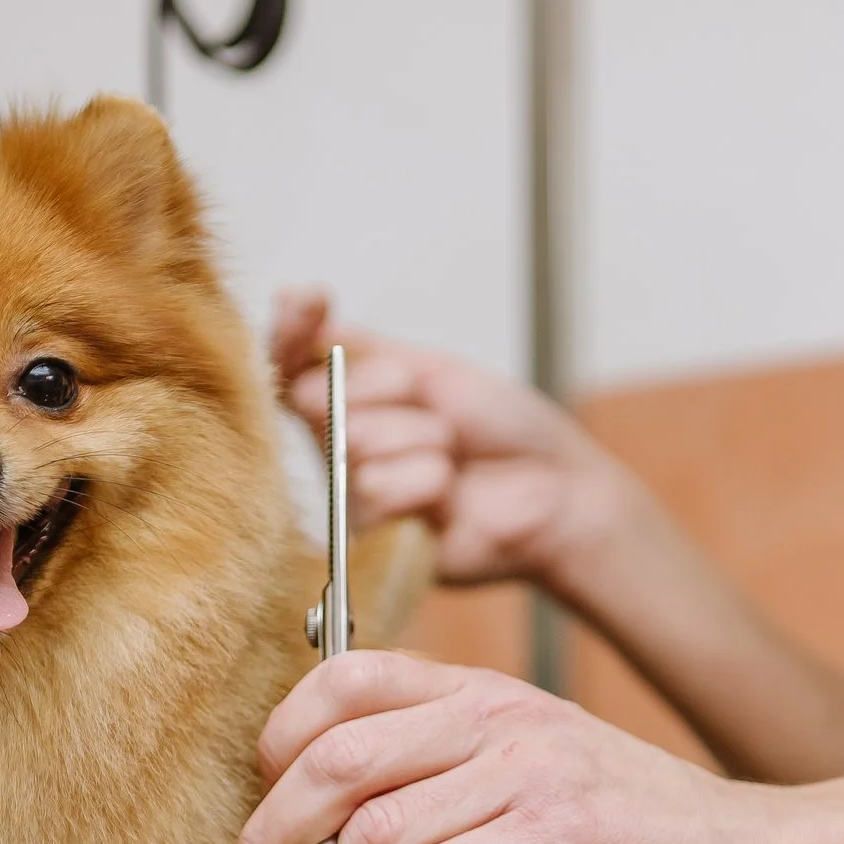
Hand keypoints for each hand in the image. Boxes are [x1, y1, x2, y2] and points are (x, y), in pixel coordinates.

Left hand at [229, 650, 781, 843]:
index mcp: (478, 691)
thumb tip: (320, 840)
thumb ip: (432, 781)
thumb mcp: (519, 777)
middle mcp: (496, 717)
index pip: (338, 681)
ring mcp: (527, 773)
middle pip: (332, 760)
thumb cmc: (626, 833)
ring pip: (370, 833)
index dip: (273, 752)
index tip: (260, 833)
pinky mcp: (555, 840)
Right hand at [269, 289, 659, 591]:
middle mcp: (337, 449)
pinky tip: (449, 492)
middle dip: (390, 390)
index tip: (308, 302)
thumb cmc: (503, 429)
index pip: (285, 361)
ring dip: (420, 438)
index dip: (288, 329)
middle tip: (439, 412)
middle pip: (317, 398)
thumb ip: (357, 346)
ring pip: (352, 444)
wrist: (559, 487)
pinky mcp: (372, 543)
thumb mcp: (430, 367)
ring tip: (452, 456)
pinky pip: (374, 491)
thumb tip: (289, 299)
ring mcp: (353, 496)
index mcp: (346, 402)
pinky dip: (424, 481)